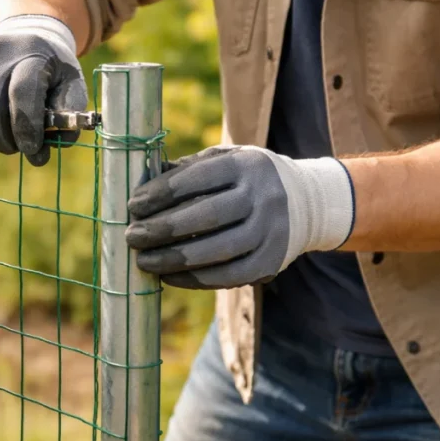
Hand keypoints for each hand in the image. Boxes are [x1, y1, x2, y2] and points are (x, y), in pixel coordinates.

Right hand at [0, 15, 87, 165]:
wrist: (24, 41)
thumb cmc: (52, 73)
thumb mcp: (72, 89)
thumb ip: (66, 120)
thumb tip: (38, 156)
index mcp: (32, 52)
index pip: (22, 93)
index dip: (26, 128)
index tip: (32, 149)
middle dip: (3, 140)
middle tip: (16, 148)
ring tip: (2, 139)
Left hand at [124, 146, 355, 288]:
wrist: (307, 203)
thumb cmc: (247, 180)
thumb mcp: (225, 161)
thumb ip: (186, 170)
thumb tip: (140, 186)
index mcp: (247, 164)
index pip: (197, 178)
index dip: (161, 193)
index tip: (133, 206)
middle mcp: (263, 196)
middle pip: (206, 216)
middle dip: (162, 229)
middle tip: (132, 236)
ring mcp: (270, 231)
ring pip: (216, 251)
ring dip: (173, 259)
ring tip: (143, 261)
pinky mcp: (271, 262)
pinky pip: (227, 277)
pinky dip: (193, 279)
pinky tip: (168, 276)